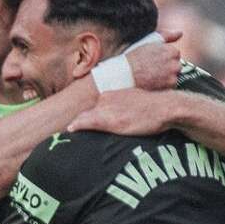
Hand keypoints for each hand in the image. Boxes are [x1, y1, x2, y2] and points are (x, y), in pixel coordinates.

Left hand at [69, 88, 183, 136]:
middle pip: (86, 111)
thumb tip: (119, 116)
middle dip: (75, 118)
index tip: (71, 120)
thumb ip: (122, 107)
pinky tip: (70, 128)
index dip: (82, 113)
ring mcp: (107, 108)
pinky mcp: (111, 120)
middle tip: (58, 124)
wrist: (166, 107)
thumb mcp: (135, 102)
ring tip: (62, 131)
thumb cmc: (154, 108)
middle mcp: (106, 98)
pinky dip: (79, 125)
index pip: (92, 105)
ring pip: (85, 116)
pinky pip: (89, 122)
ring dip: (75, 123)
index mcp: (111, 92)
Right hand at [124, 29, 181, 90]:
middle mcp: (174, 61)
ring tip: (153, 76)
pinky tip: (154, 82)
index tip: (155, 61)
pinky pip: (172, 84)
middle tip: (153, 69)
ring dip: (167, 76)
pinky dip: (165, 84)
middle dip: (168, 67)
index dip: (165, 58)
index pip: (175, 54)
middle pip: (177, 65)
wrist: (126, 73)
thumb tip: (180, 33)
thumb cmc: (136, 57)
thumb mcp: (150, 41)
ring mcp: (173, 73)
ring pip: (175, 75)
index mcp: (171, 50)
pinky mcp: (170, 84)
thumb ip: (167, 36)